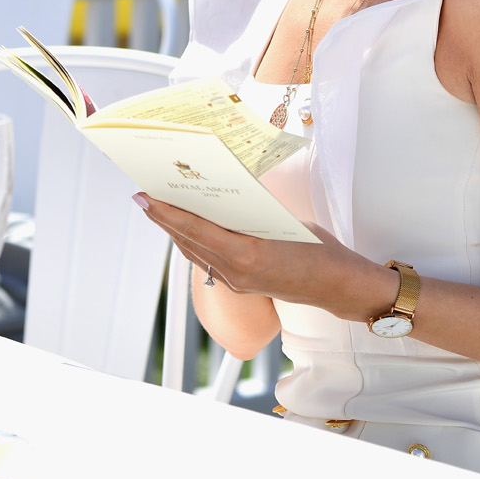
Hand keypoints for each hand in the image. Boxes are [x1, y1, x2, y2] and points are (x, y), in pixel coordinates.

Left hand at [132, 193, 397, 321]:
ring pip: (195, 252)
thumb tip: (222, 193)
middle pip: (188, 241)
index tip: (146, 195)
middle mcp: (235, 272)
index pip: (195, 229)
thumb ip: (251, 212)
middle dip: (163, 218)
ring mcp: (237, 282)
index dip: (167, 212)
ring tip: (159, 208)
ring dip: (175, 231)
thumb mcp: (284, 220)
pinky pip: (208, 260)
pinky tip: (188, 228)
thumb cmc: (318, 249)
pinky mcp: (241, 284)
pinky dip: (193, 242)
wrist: (337, 285)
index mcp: (246, 254)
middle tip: (143, 196)